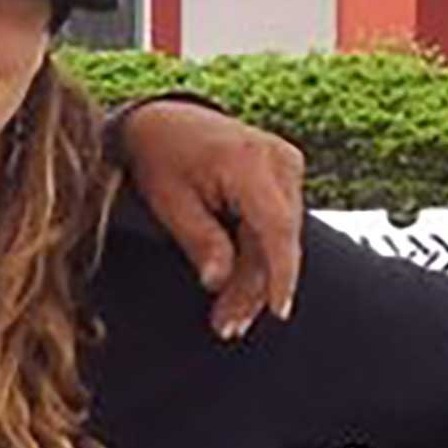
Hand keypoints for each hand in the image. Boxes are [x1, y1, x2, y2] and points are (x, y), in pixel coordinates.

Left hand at [113, 98, 305, 340]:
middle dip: (253, 288)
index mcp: (249, 161)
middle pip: (277, 239)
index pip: (276, 226)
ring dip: (255, 281)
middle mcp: (278, 160)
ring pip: (279, 239)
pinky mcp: (284, 175)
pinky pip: (276, 226)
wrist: (164, 120)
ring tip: (229, 320)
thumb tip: (218, 282)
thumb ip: (200, 241)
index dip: (280, 273)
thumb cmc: (161, 156)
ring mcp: (286, 165)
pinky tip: (239, 292)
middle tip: (227, 327)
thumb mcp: (170, 203)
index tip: (279, 309)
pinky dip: (258, 258)